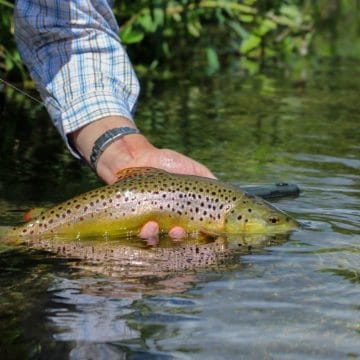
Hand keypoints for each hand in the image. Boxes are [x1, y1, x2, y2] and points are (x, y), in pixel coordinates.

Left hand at [70, 116, 215, 239]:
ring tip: (159, 227)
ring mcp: (154, 222)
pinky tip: (147, 226)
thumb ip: (208, 180)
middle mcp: (172, 220)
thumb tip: (228, 197)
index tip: (208, 237)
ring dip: (162, 238)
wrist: (136, 156)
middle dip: (181, 238)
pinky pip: (143, 235)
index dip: (204, 236)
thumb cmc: (165, 162)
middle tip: (179, 230)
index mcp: (186, 211)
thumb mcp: (192, 168)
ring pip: (161, 240)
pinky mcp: (137, 222)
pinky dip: (146, 234)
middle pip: (181, 238)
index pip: (199, 229)